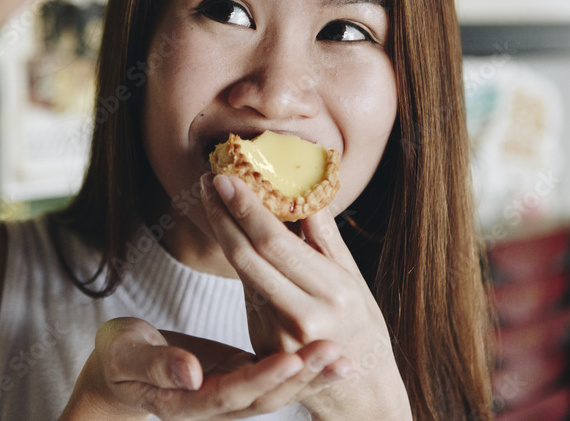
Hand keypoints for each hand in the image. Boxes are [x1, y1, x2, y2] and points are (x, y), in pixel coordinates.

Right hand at [59, 316, 345, 419]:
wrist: (122, 367)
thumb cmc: (119, 356)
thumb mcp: (125, 355)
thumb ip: (155, 363)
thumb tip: (189, 374)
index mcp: (186, 403)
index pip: (231, 393)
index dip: (262, 377)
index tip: (291, 356)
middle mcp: (215, 406)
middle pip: (264, 396)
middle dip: (301, 376)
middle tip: (334, 352)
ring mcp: (231, 393)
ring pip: (276, 389)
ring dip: (311, 374)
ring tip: (343, 356)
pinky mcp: (241, 377)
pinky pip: (276, 374)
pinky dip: (304, 364)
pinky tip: (331, 351)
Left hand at [201, 174, 412, 419]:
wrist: (360, 392)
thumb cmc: (362, 326)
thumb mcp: (354, 278)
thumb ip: (324, 236)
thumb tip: (302, 188)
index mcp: (332, 292)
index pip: (275, 243)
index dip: (245, 208)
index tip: (226, 178)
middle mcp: (302, 316)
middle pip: (247, 257)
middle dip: (221, 215)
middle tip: (207, 180)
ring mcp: (277, 335)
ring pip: (242, 272)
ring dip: (222, 231)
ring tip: (212, 197)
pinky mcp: (262, 344)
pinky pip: (247, 291)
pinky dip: (238, 258)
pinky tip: (229, 230)